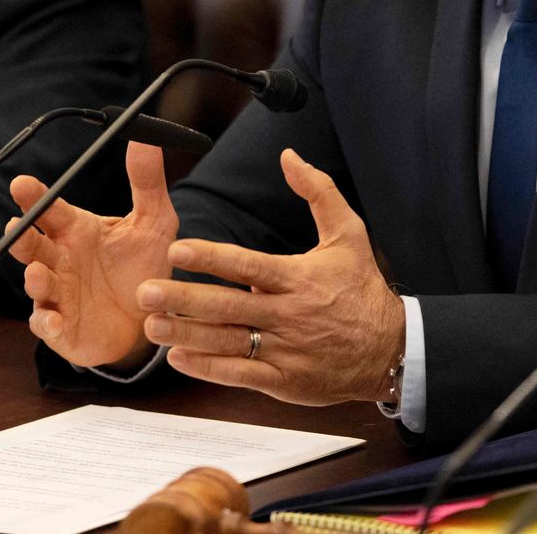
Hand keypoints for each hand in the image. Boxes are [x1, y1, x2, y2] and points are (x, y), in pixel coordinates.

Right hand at [6, 141, 178, 367]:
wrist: (150, 318)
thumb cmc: (143, 266)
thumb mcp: (155, 222)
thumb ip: (147, 183)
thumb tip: (146, 138)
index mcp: (76, 231)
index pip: (49, 209)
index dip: (34, 196)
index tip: (22, 183)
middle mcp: (60, 260)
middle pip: (31, 244)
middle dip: (21, 236)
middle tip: (16, 226)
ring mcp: (57, 294)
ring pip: (36, 284)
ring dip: (35, 278)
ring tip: (38, 273)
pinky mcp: (63, 328)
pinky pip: (47, 326)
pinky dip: (47, 324)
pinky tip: (53, 321)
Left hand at [142, 149, 404, 406]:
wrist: (390, 349)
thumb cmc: (363, 289)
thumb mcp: (349, 234)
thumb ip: (318, 192)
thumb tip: (290, 156)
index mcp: (299, 278)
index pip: (248, 266)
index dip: (211, 258)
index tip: (177, 250)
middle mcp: (289, 314)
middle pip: (228, 306)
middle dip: (184, 299)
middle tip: (146, 291)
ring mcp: (285, 350)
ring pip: (228, 342)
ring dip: (187, 334)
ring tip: (152, 325)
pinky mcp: (284, 380)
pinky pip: (240, 374)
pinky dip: (208, 368)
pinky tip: (179, 357)